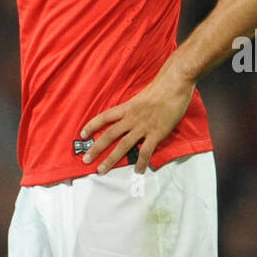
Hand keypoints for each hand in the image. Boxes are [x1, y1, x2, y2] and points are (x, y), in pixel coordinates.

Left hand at [79, 70, 193, 174]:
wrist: (174, 85)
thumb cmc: (160, 89)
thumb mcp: (140, 97)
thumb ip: (132, 108)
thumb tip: (127, 116)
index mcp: (127, 108)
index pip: (104, 117)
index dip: (92, 125)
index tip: (82, 134)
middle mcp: (131, 118)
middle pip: (109, 135)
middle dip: (95, 148)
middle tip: (85, 160)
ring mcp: (143, 127)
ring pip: (123, 145)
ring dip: (110, 159)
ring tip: (101, 170)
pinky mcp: (156, 133)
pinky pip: (146, 151)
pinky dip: (141, 162)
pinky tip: (138, 170)